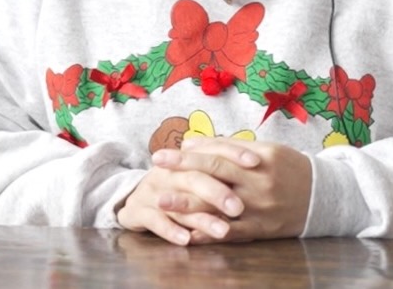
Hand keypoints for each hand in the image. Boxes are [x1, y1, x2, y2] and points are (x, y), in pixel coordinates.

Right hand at [116, 139, 261, 244]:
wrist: (134, 200)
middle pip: (195, 178)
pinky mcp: (138, 211)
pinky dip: (170, 230)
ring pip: (179, 204)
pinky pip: (154, 221)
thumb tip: (257, 158)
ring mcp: (152, 192)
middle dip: (218, 192)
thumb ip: (218, 165)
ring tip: (222, 230)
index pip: (212, 152)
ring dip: (201, 218)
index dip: (233, 154)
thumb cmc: (174, 187)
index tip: (255, 162)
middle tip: (238, 207)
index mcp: (185, 160)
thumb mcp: (194, 173)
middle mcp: (169, 173)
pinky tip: (187, 240)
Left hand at [161, 138, 311, 241]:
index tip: (162, 155)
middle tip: (154, 174)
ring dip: (187, 206)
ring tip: (162, 202)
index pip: (217, 157)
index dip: (187, 156)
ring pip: (219, 208)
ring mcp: (259, 210)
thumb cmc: (288, 167)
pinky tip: (186, 233)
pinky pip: (231, 234)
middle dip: (182, 176)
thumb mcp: (264, 149)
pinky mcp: (261, 230)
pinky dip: (207, 234)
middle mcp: (259, 185)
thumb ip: (228, 146)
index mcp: (259, 161)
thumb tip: (191, 143)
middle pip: (214, 179)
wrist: (321, 196)